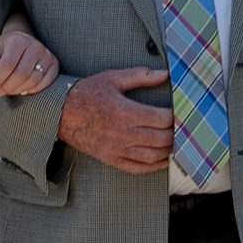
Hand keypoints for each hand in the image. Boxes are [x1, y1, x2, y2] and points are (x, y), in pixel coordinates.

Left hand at [0, 25, 60, 96]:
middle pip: (21, 74)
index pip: (7, 65)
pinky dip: (32, 90)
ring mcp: (47, 55)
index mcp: (18, 40)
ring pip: (33, 80)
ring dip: (17, 91)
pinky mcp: (54, 64)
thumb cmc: (5, 49)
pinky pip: (45, 83)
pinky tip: (22, 90)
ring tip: (7, 91)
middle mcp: (35, 46)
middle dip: (6, 87)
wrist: (23, 40)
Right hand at [58, 68, 174, 173]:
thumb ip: (140, 76)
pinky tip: (162, 160)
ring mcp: (116, 149)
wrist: (59, 113)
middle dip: (176, 134)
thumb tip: (163, 74)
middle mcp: (122, 133)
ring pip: (152, 156)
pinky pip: (137, 168)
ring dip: (168, 150)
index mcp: (124, 112)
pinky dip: (154, 166)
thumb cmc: (86, 93)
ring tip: (175, 142)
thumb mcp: (112, 78)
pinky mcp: (110, 159)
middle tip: (183, 128)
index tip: (181, 113)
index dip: (176, 117)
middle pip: (161, 139)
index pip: (161, 119)